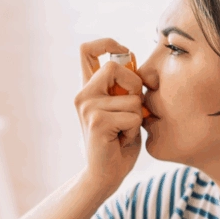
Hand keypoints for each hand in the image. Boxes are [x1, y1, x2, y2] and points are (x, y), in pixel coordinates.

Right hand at [74, 38, 144, 190]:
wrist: (104, 175)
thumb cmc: (118, 143)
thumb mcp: (123, 109)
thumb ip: (125, 88)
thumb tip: (134, 61)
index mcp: (88, 88)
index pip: (87, 50)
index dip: (108, 43)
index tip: (124, 51)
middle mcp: (83, 94)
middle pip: (115, 65)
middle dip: (134, 84)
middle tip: (132, 108)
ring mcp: (87, 107)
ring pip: (131, 97)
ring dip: (136, 117)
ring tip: (123, 132)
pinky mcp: (97, 121)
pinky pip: (132, 116)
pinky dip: (134, 130)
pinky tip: (121, 140)